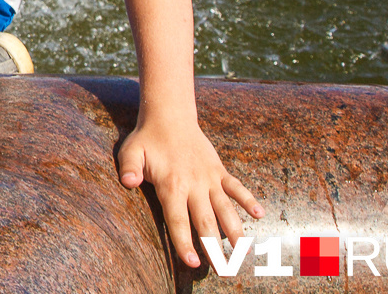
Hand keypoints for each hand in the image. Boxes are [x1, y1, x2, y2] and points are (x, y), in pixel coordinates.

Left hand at [117, 114, 261, 269]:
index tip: (193, 263)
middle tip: (224, 271)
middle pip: (205, 221)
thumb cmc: (147, 139)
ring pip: (225, 208)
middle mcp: (193, 185)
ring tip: (243, 252)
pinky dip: (248, 199)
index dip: (184, 242)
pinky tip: (260, 215)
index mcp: (171, 185)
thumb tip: (127, 183)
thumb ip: (129, 168)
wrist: (170, 116)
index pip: (177, 220)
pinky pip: (237, 187)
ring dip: (235, 230)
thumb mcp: (131, 151)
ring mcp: (209, 178)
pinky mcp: (220, 171)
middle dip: (214, 247)